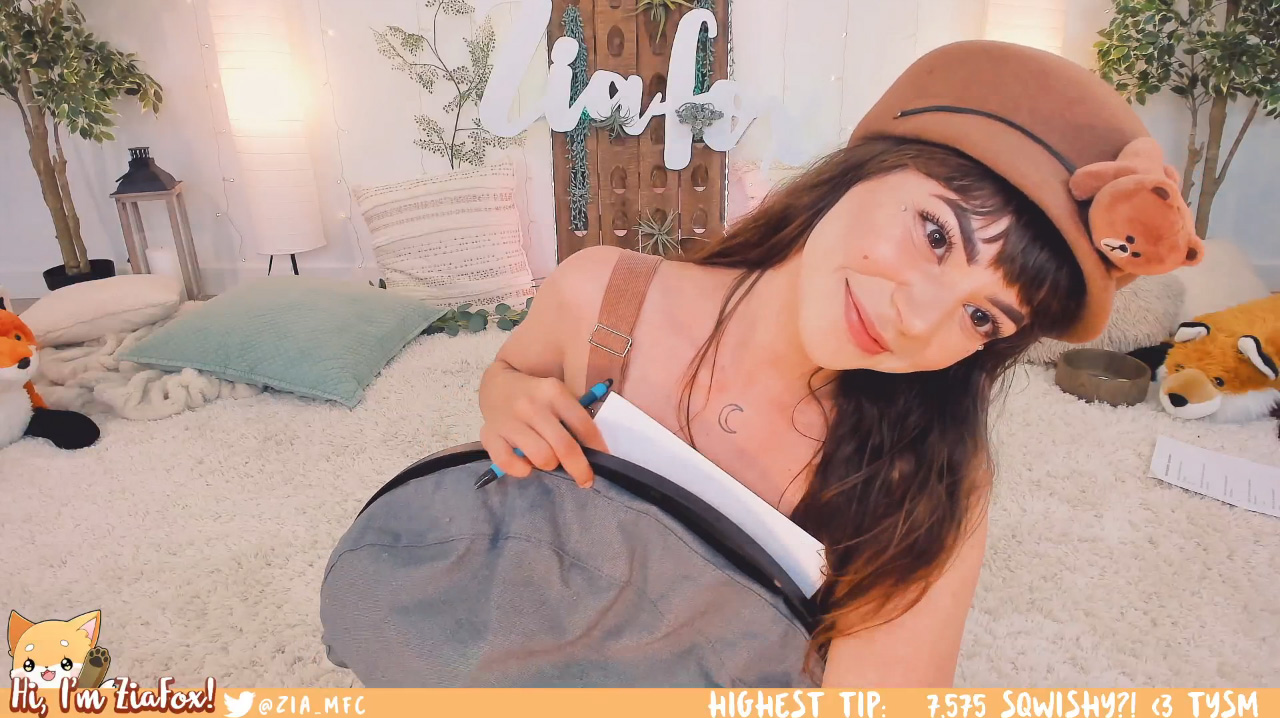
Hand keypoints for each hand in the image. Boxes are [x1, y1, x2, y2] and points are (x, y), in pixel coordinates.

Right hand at [479, 367, 607, 487]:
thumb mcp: (557, 394)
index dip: (598, 448)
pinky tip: (525, 465)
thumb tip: (594, 451)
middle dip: (579, 469)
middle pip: (564, 446)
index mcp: (553, 392)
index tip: (605, 462)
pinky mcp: (490, 435)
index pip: (583, 425)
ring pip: (541, 457)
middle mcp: (532, 406)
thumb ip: (573, 417)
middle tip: (584, 480)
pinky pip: (508, 463)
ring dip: (548, 465)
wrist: (495, 385)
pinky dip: (520, 470)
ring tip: (547, 459)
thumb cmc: (535, 395)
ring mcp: (510, 421)